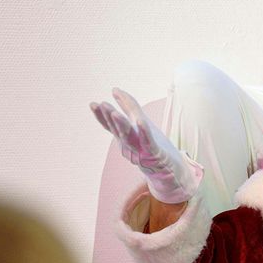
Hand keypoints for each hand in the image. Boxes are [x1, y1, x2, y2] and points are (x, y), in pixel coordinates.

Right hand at [91, 88, 202, 203]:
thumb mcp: (140, 123)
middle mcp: (129, 145)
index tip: (92, 104)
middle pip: (117, 131)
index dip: (101, 116)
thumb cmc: (153, 146)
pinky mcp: (155, 154)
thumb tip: (115, 90)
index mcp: (125, 138)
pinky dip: (144, 133)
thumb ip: (128, 107)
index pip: (110, 126)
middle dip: (109, 118)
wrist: (170, 172)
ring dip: (121, 125)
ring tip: (114, 112)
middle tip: (101, 104)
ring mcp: (141, 151)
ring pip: (128, 138)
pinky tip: (141, 122)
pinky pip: (148, 143)